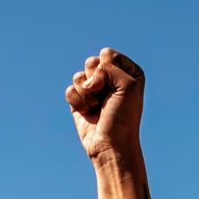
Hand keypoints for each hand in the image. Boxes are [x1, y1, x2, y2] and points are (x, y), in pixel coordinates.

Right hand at [66, 48, 144, 164]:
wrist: (110, 144)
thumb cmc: (123, 117)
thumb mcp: (127, 86)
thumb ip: (108, 68)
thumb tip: (86, 80)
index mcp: (128, 71)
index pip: (107, 54)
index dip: (108, 70)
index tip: (118, 89)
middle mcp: (111, 77)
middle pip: (91, 62)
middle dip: (95, 81)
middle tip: (105, 98)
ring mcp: (94, 88)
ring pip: (78, 76)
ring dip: (87, 93)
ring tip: (97, 107)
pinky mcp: (80, 99)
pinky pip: (70, 89)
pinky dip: (77, 102)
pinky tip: (87, 112)